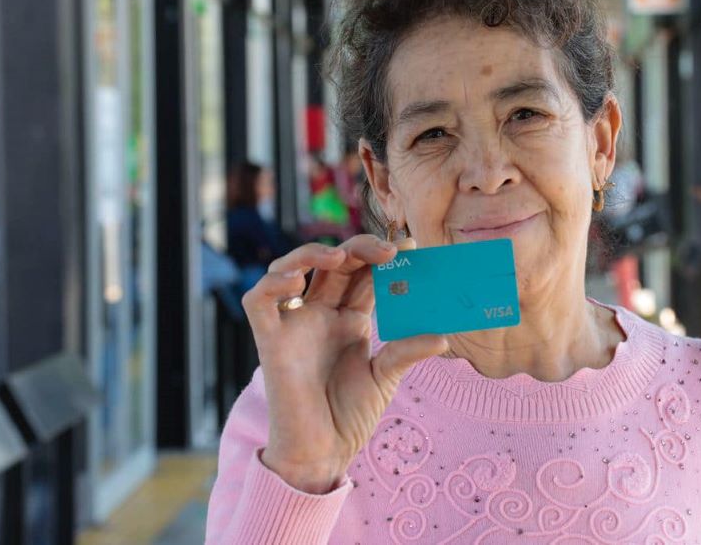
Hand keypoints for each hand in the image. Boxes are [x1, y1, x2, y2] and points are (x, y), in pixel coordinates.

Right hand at [242, 234, 447, 493]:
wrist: (322, 453)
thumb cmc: (349, 416)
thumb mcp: (386, 378)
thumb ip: (406, 351)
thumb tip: (442, 337)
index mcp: (349, 320)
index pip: (363, 274)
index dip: (382, 257)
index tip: (411, 247)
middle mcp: (320, 315)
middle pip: (333, 264)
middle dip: (358, 248)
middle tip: (388, 250)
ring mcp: (294, 325)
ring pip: (291, 268)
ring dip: (312, 253)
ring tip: (341, 256)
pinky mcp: (270, 341)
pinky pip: (259, 301)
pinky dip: (272, 283)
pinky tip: (297, 283)